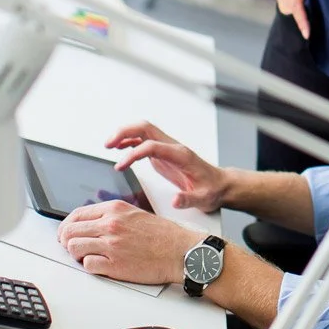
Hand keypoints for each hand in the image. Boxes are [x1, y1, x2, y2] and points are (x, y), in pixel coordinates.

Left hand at [59, 200, 197, 284]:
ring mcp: (111, 245)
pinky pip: (87, 265)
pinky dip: (90, 266)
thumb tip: (89, 223)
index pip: (76, 214)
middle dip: (66, 241)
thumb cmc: (163, 235)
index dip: (67, 226)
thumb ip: (111, 216)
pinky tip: (100, 264)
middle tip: (71, 247)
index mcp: (115, 209)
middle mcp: (110, 224)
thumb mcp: (135, 214)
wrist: (180, 252)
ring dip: (77, 254)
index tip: (67, 233)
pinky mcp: (114, 265)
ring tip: (88, 256)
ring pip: (74, 248)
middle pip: (69, 232)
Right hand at [108, 123, 226, 211]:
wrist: (220, 185)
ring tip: (108, 145)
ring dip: (125, 134)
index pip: (152, 145)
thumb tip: (175, 201)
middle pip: (146, 128)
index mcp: (180, 155)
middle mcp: (173, 147)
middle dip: (125, 132)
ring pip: (143, 131)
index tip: (121, 166)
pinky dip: (130, 141)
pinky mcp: (164, 154)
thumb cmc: (212, 190)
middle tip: (108, 144)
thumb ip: (188, 200)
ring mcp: (168, 149)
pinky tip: (119, 148)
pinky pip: (144, 141)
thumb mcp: (203, 198)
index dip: (134, 153)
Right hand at [273, 0, 326, 39]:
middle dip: (300, 20)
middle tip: (315, 29)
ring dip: (297, 12)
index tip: (308, 34)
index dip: (302, 21)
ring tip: (312, 18)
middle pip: (290, 9)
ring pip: (287, 5)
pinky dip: (293, 5)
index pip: (296, 5)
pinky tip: (305, 4)